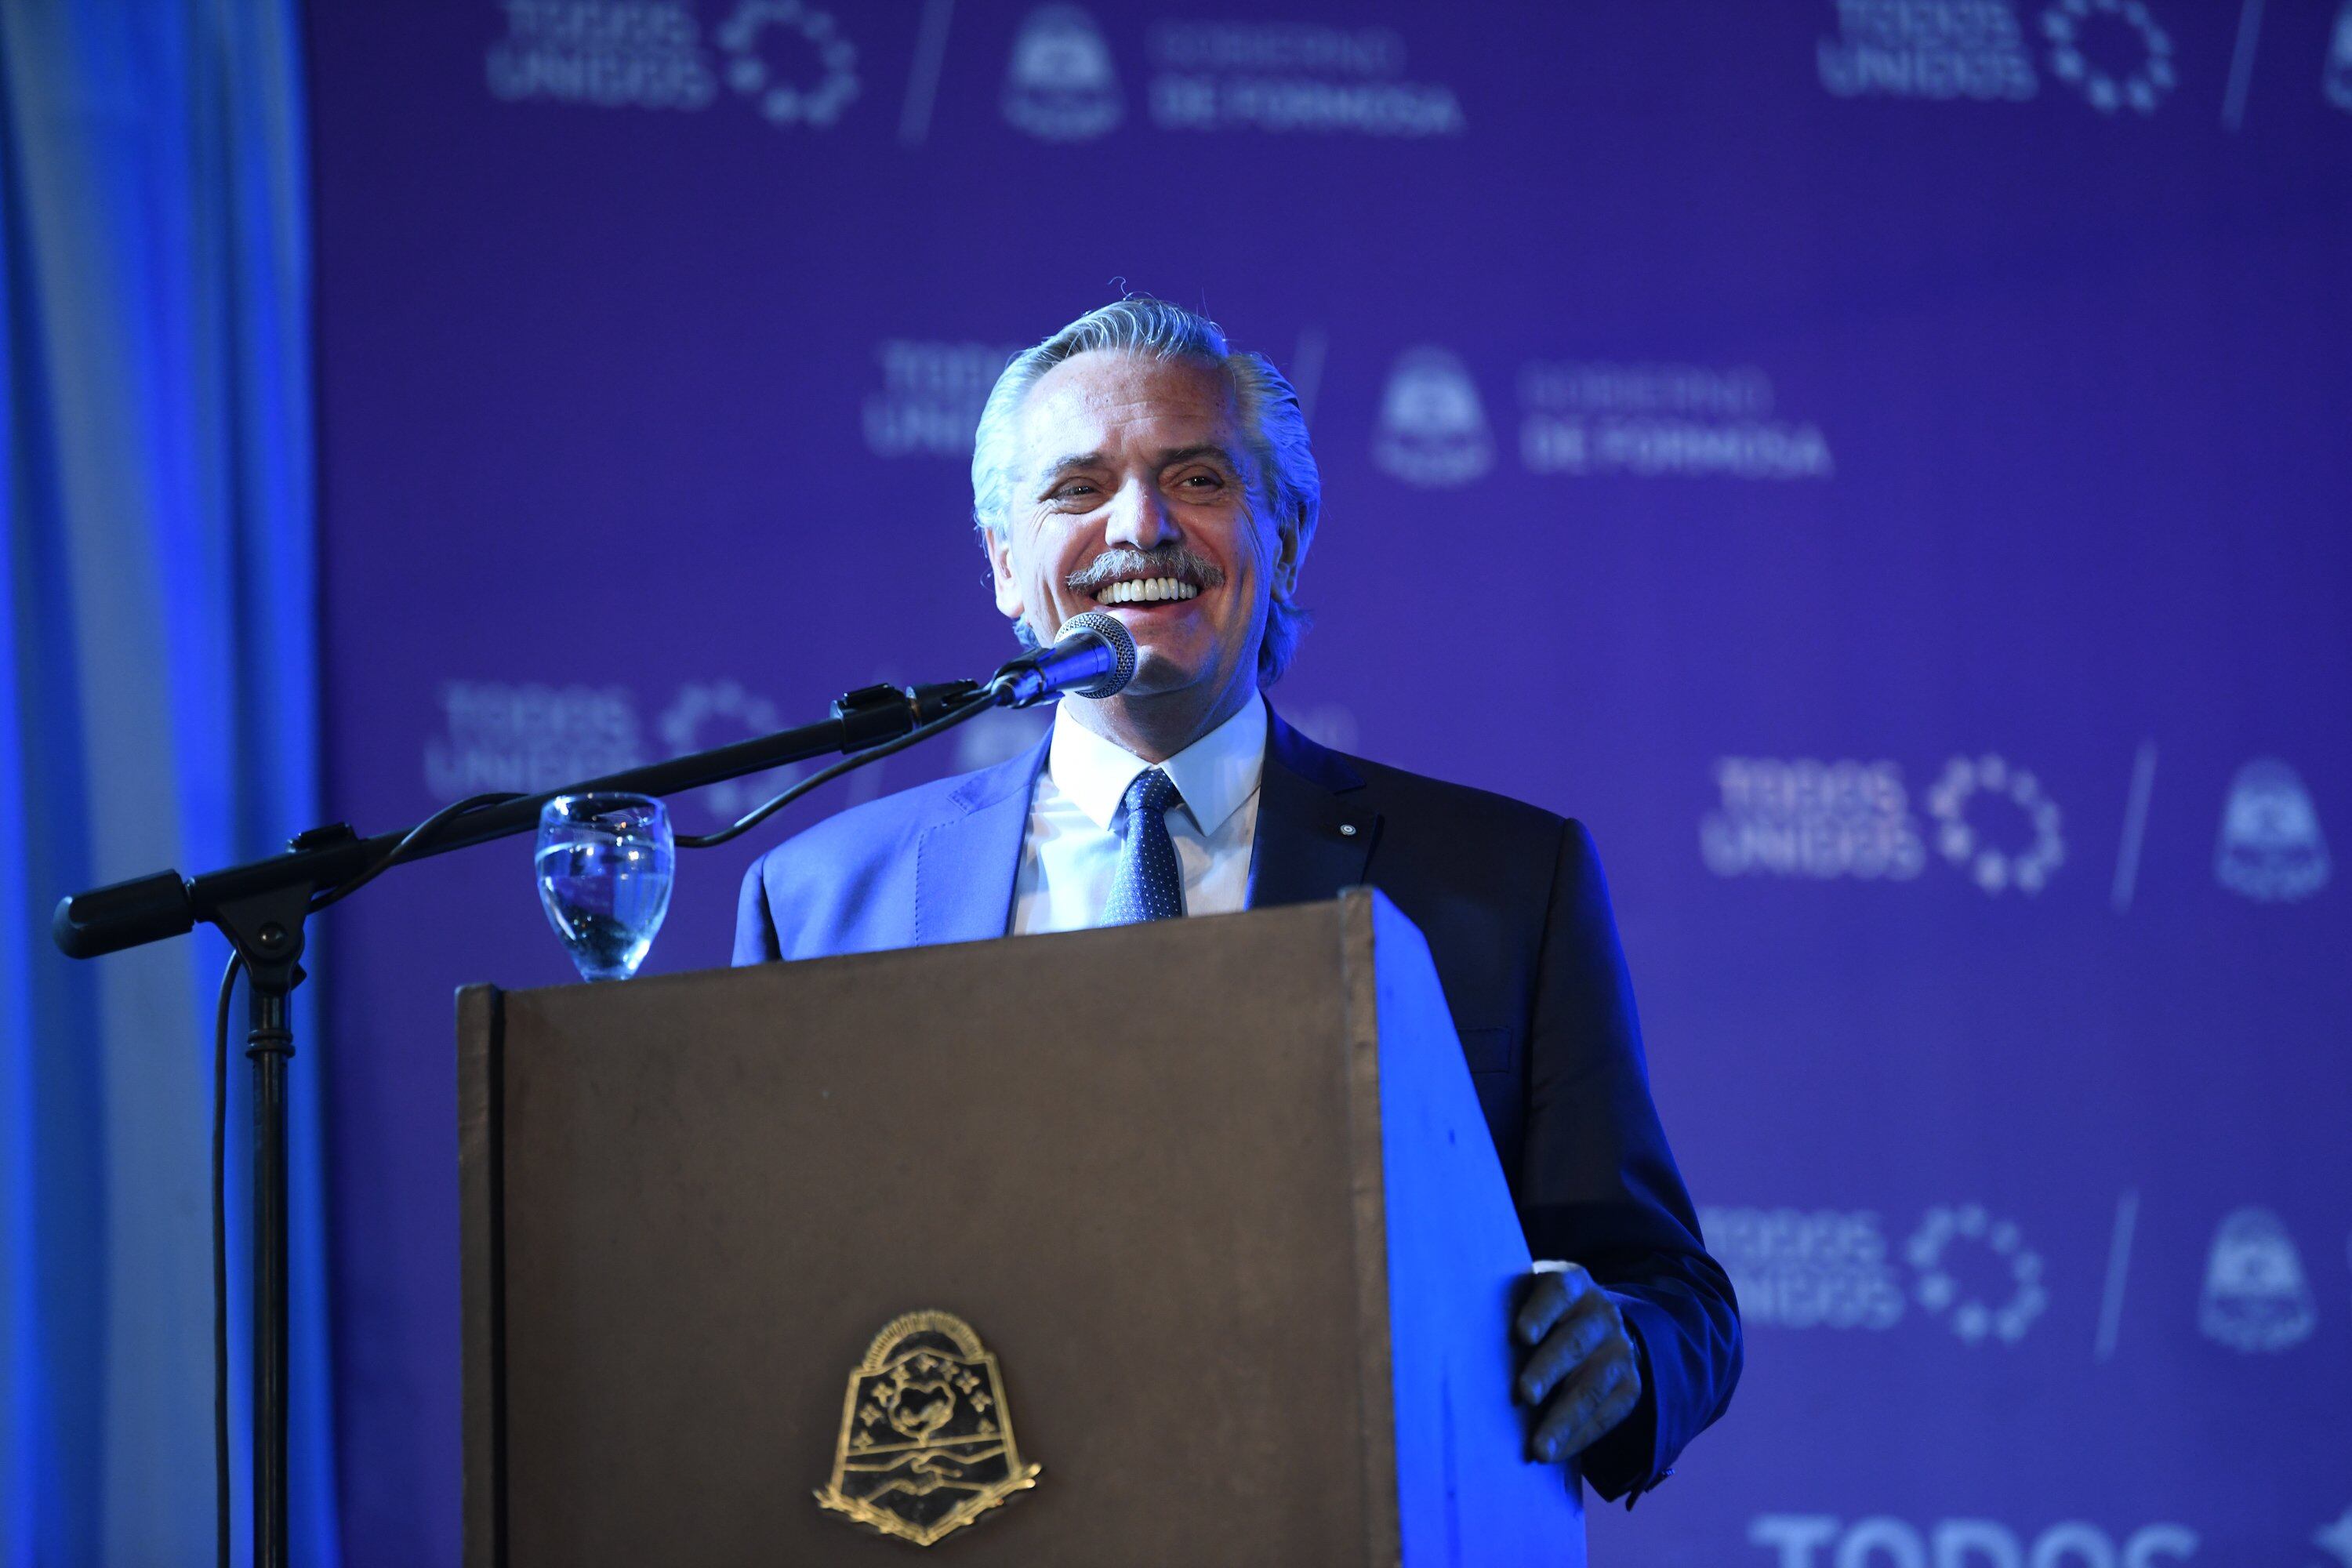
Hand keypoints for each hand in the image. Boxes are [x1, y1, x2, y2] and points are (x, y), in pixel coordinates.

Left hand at [1512, 1263, 1641, 1465]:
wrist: (1596, 1327)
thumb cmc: (1541, 1315)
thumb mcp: (1528, 1298)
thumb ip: (1505, 1310)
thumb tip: (1458, 1343)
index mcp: (1573, 1283)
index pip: (1558, 1291)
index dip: (1541, 1312)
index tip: (1522, 1335)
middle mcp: (1602, 1313)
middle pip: (1574, 1341)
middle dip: (1548, 1369)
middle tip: (1524, 1394)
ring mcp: (1620, 1349)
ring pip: (1593, 1385)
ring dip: (1565, 1419)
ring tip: (1540, 1449)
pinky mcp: (1630, 1384)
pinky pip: (1608, 1414)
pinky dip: (1580, 1437)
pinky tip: (1556, 1453)